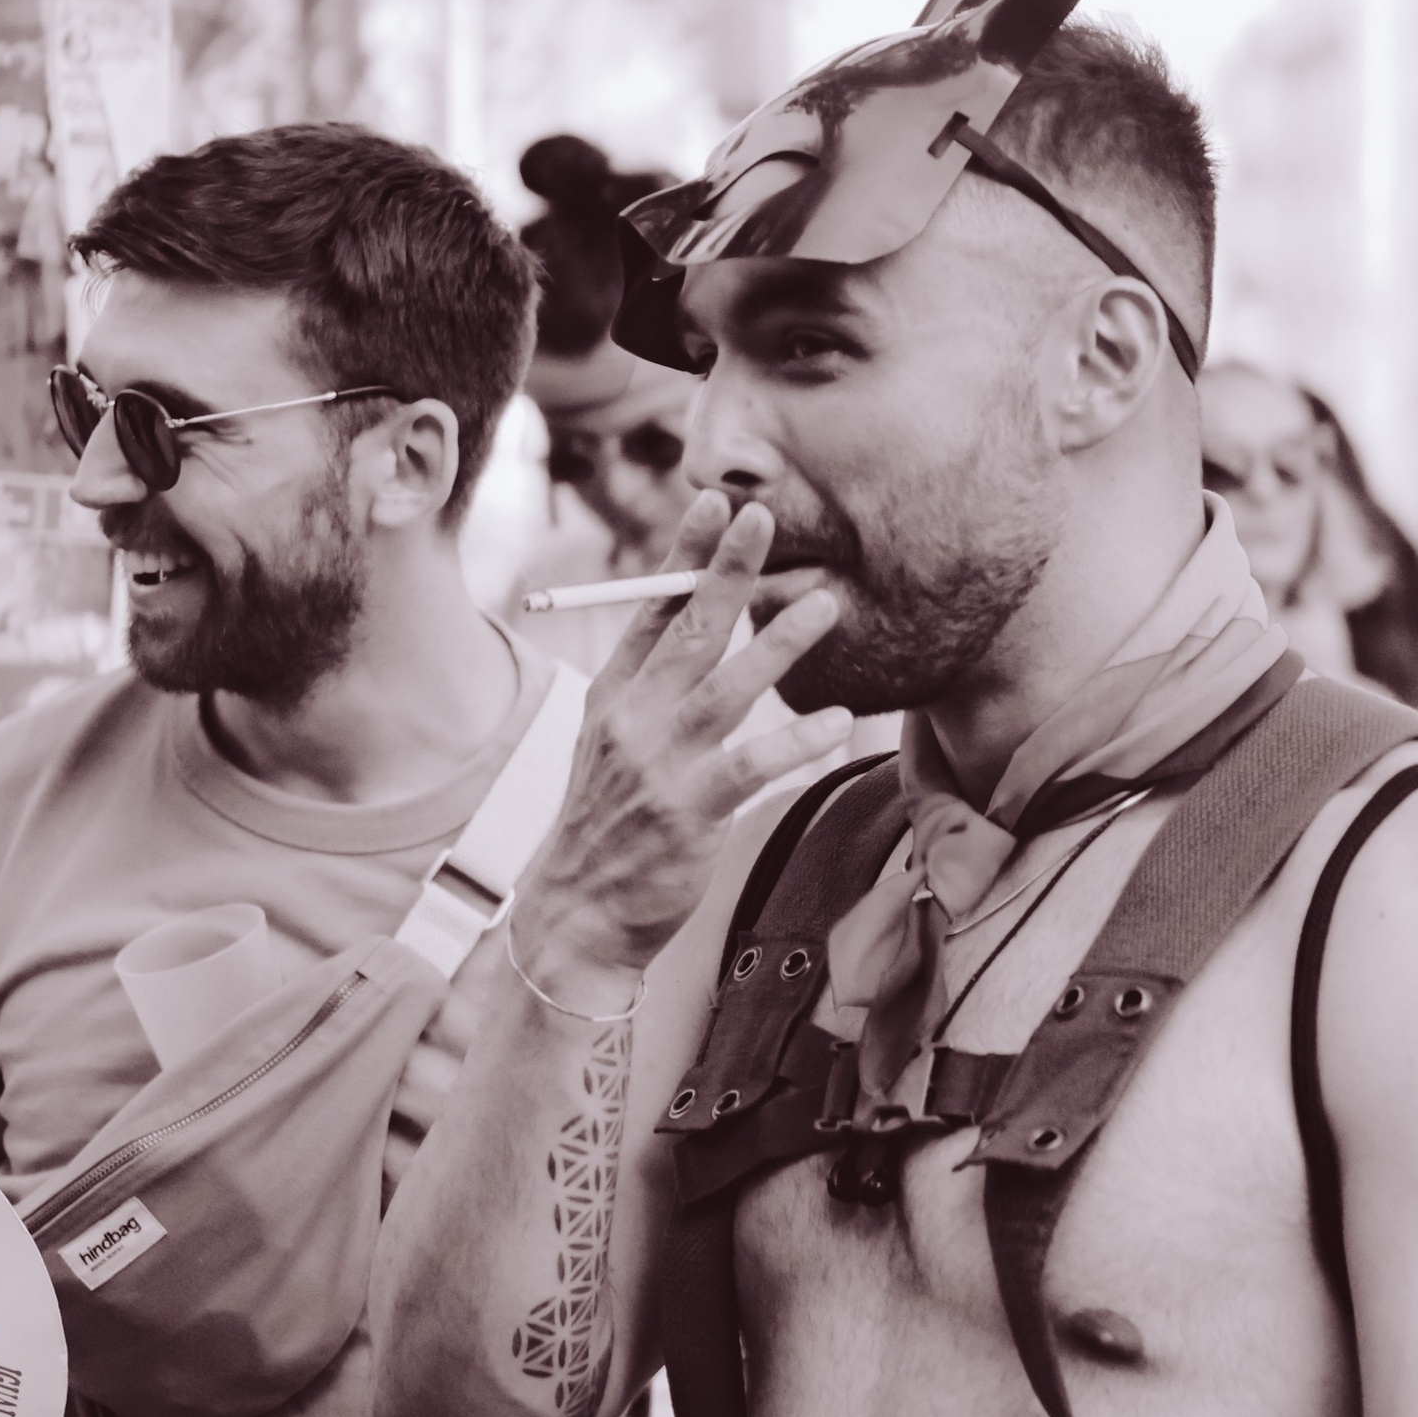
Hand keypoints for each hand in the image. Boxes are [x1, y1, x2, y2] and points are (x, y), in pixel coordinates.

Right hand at [510, 495, 843, 996]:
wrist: (578, 914)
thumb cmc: (609, 823)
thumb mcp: (608, 744)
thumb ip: (648, 688)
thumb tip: (690, 624)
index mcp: (613, 696)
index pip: (649, 608)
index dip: (683, 553)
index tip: (714, 502)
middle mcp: (632, 721)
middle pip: (686, 632)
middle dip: (726, 570)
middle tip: (763, 518)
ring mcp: (659, 766)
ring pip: (726, 689)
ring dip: (778, 644)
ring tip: (824, 606)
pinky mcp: (690, 812)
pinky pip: (753, 765)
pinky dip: (797, 739)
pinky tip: (839, 719)